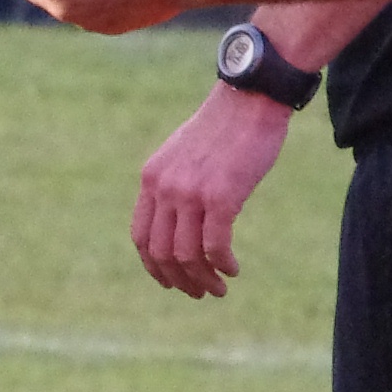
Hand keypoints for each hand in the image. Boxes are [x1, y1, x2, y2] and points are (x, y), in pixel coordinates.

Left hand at [133, 84, 294, 298]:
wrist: (250, 99)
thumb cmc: (224, 127)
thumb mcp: (184, 154)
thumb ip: (174, 184)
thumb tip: (179, 219)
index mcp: (152, 178)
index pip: (141, 236)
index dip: (153, 266)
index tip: (171, 280)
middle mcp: (165, 187)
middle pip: (161, 253)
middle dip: (179, 280)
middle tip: (200, 292)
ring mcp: (190, 193)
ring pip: (187, 255)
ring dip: (203, 280)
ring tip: (219, 288)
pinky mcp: (221, 196)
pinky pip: (215, 246)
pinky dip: (222, 265)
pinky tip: (233, 269)